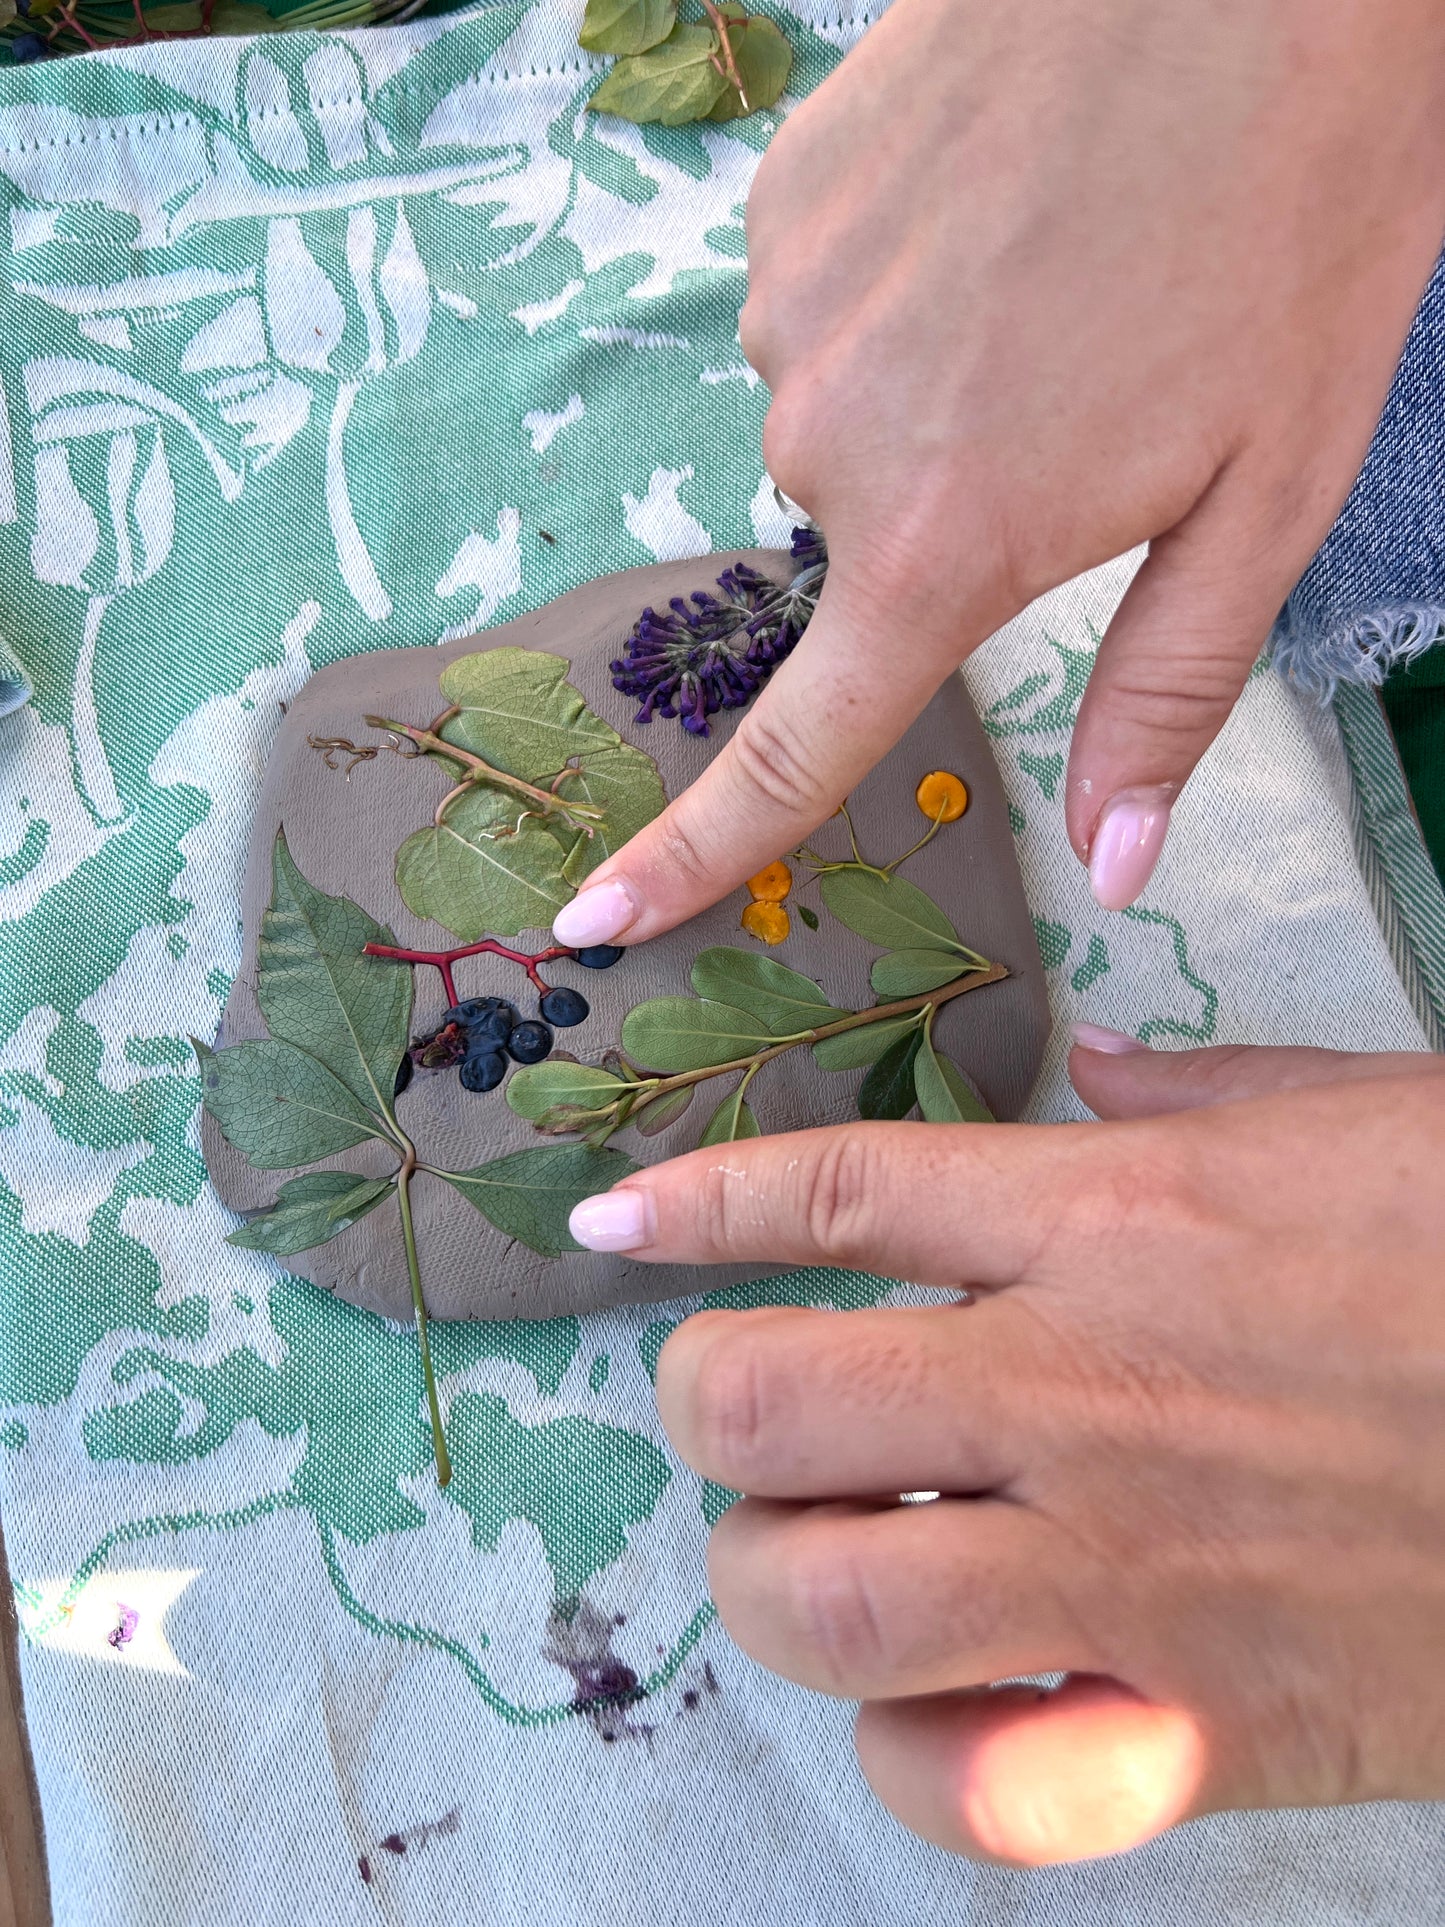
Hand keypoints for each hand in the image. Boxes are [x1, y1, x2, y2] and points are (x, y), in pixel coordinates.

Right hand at [552, 0, 1444, 954]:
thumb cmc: (1299, 216)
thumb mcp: (1271, 492)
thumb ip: (1164, 691)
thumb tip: (1112, 866)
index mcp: (946, 539)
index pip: (791, 746)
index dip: (689, 852)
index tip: (592, 918)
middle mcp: (830, 439)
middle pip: (860, 542)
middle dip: (956, 502)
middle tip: (1089, 379)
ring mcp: (789, 307)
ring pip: (844, 414)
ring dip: (934, 381)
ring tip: (1057, 264)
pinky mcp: (784, 198)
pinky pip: (823, 302)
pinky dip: (903, 284)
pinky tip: (998, 199)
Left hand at [567, 1039, 1444, 1863]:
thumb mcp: (1372, 1116)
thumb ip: (1209, 1088)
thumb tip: (1100, 1064)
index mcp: (1125, 1219)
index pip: (840, 1190)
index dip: (697, 1204)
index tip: (614, 1225)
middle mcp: (1089, 1385)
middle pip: (764, 1397)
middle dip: (706, 1405)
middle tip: (752, 1409)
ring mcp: (1132, 1565)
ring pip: (823, 1594)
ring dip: (777, 1578)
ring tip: (824, 1549)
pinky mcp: (1204, 1726)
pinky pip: (970, 1783)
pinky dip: (915, 1755)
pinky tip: (942, 1705)